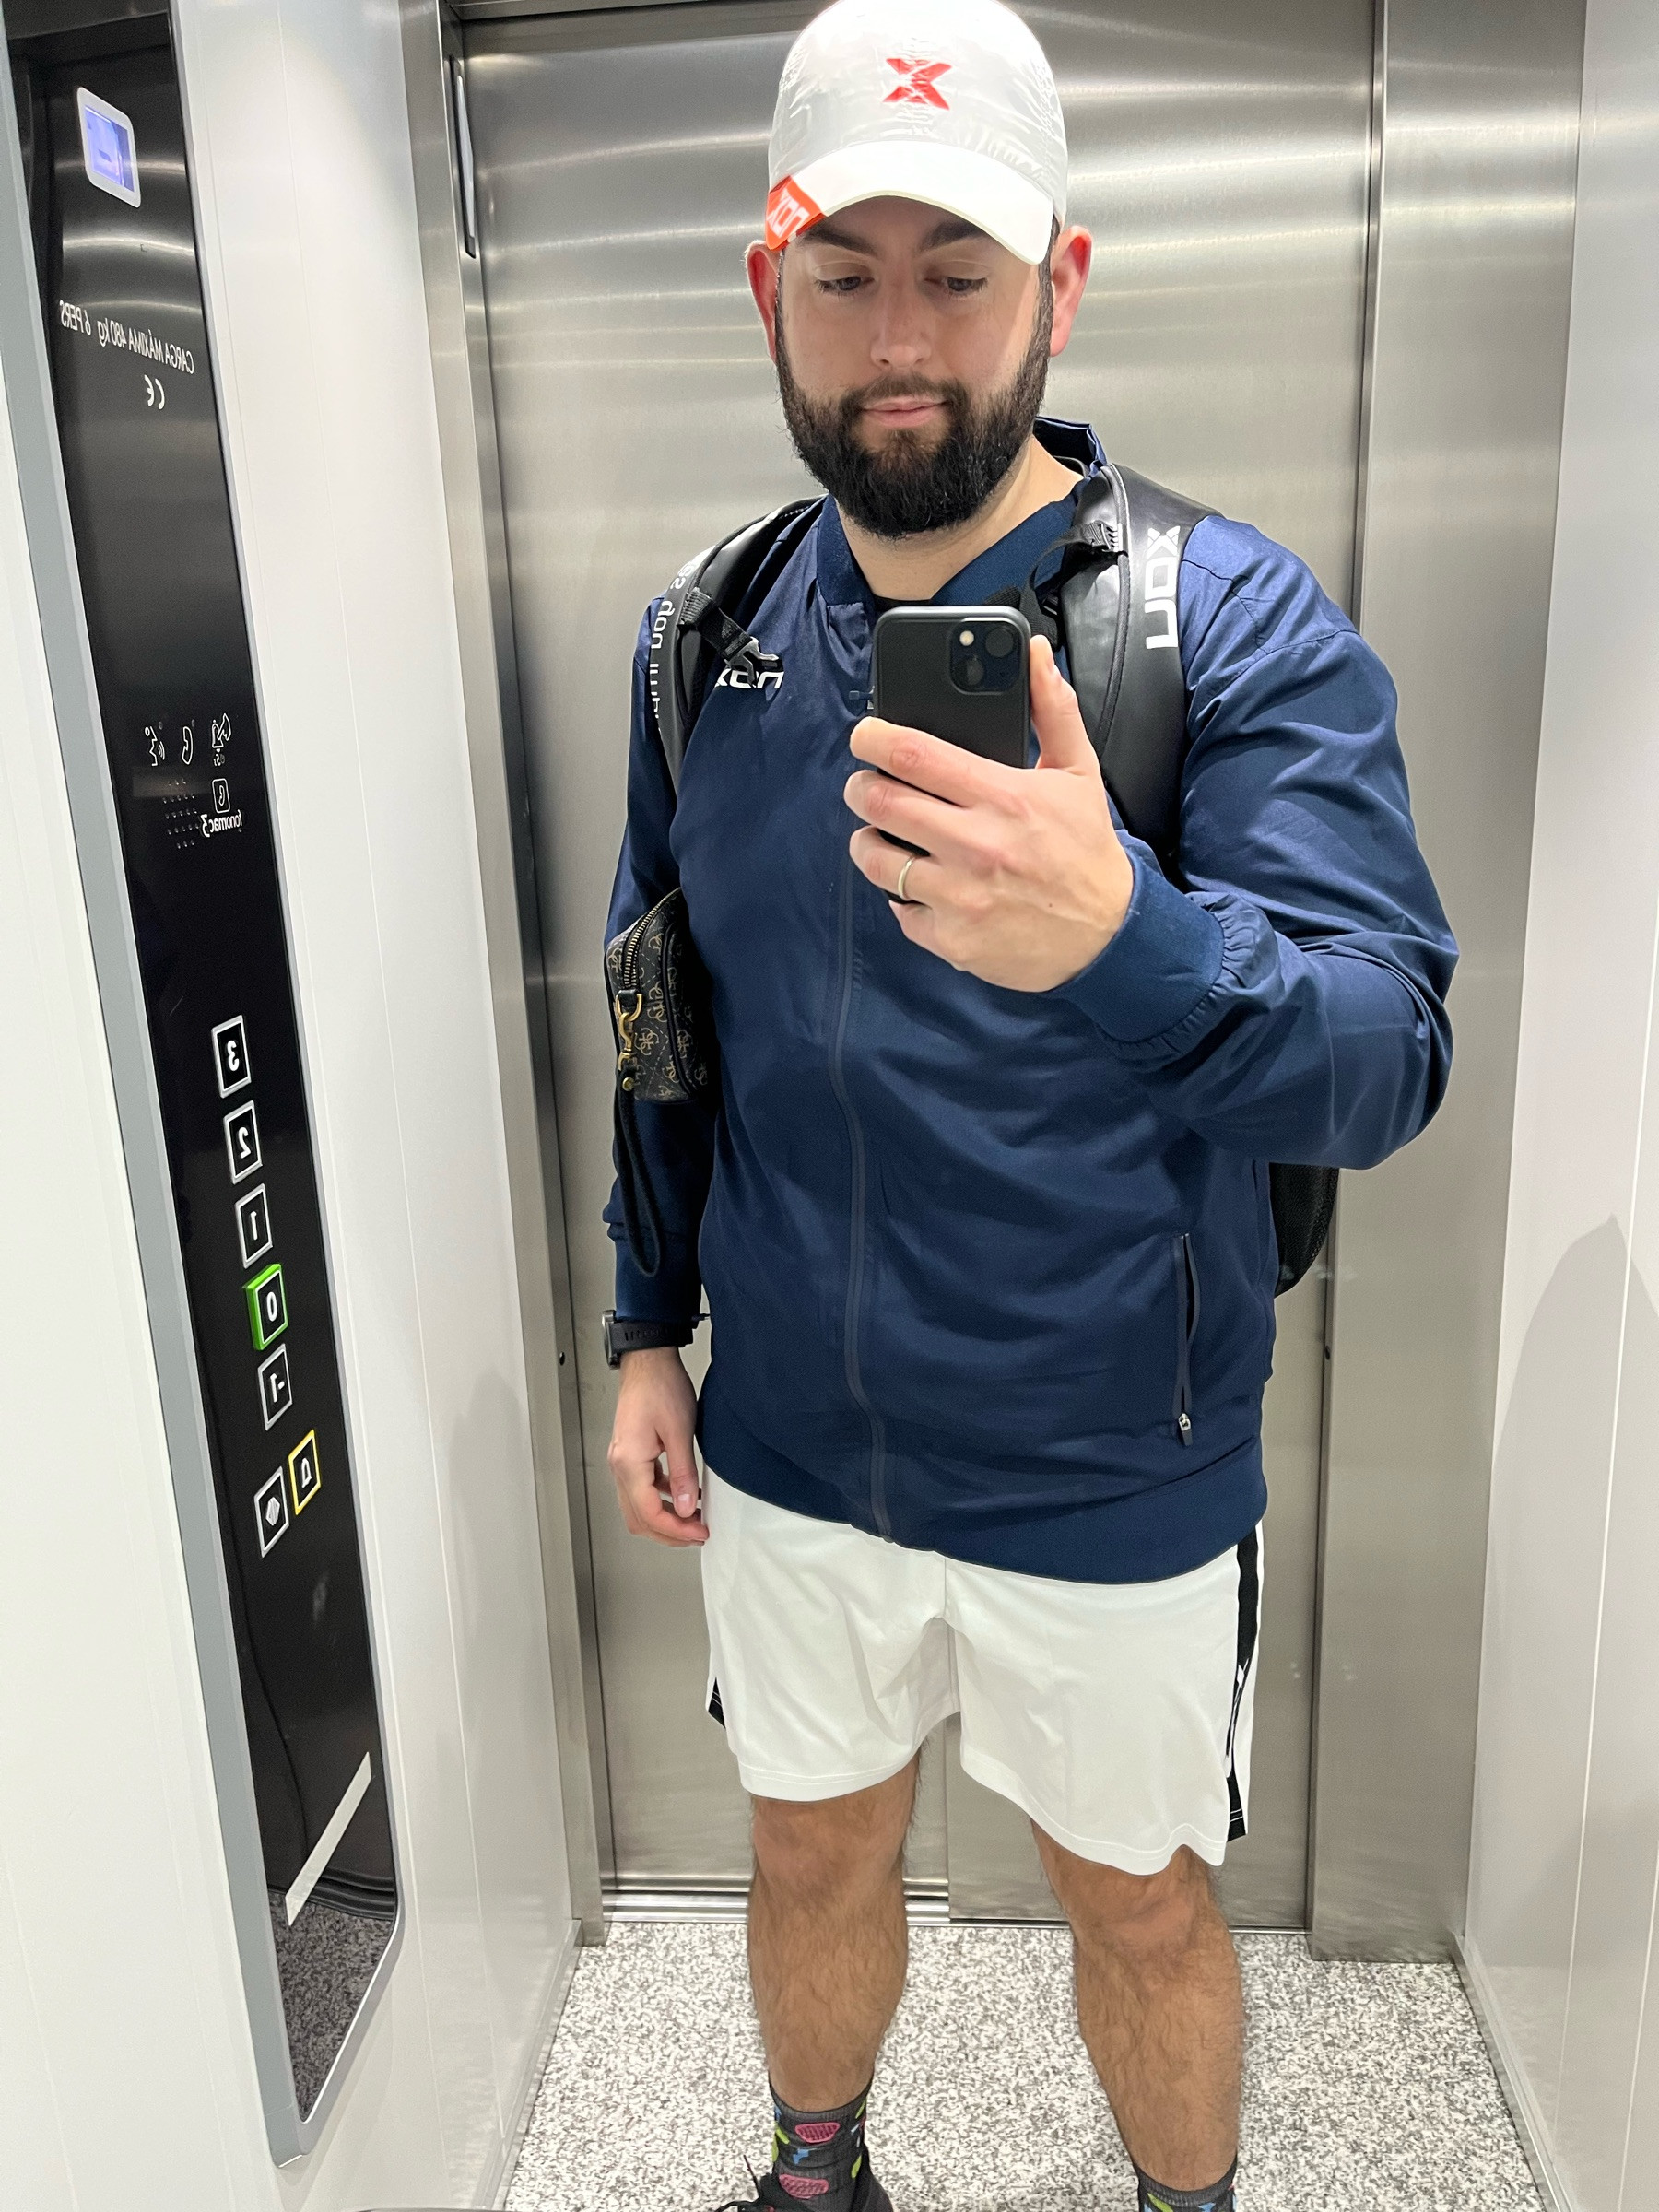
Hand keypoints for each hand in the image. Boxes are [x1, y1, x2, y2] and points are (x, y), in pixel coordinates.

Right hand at [607, 1346, 705, 1546]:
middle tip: (697, 1534)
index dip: (676, 1530)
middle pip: (638, 1518)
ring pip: (638, 1506)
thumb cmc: (660, 1386)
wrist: (649, 1361)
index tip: (699, 1532)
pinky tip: (683, 1496)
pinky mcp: (631, 1454)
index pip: (649, 1513)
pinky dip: (662, 1499)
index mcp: (629, 1461)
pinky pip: (642, 1488)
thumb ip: (683, 1474)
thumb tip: (688, 1508)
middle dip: (668, 1533)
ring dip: (664, 1518)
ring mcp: (623, 1460)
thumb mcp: (679, 1432)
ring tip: (692, 1520)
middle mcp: (620, 1464)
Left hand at [844, 635, 1133, 991]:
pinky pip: (899, 909)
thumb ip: (1052, 709)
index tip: (865, 735)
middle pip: (881, 802)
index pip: (913, 755)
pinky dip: (902, 896)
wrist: (1108, 934)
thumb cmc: (1086, 850)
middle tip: (866, 785)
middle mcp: (976, 846)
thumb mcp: (1078, 772)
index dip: (874, 739)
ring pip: (876, 859)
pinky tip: (921, 885)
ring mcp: (960, 896)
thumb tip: (1035, 653)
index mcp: (1003, 796)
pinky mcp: (952, 939)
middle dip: (861, 787)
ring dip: (869, 841)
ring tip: (884, 834)